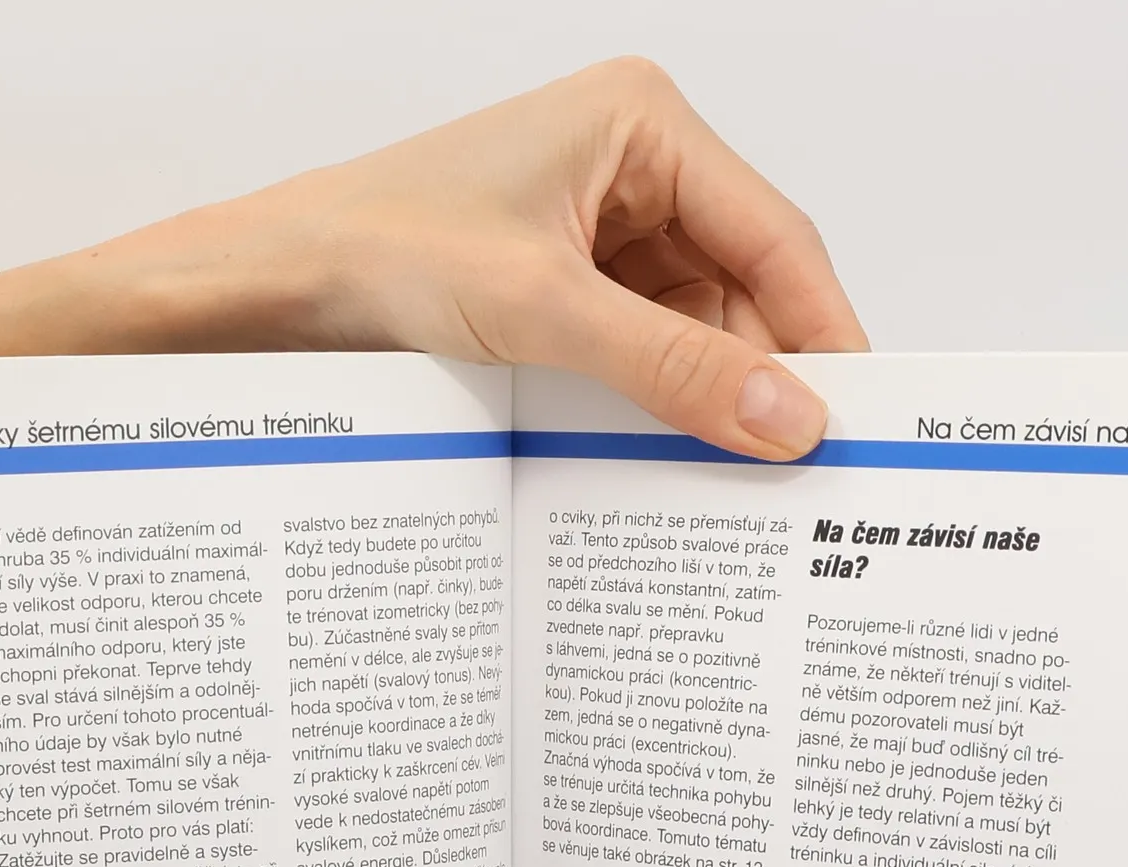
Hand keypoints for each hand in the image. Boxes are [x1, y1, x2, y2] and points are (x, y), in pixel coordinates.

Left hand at [98, 58, 868, 457]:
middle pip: (742, 289)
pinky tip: (665, 459)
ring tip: (729, 480)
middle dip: (761, 378)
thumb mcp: (544, 312)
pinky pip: (644, 352)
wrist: (271, 291)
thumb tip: (788, 418)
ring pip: (695, 330)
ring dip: (706, 400)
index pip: (774, 237)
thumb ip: (673, 368)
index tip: (855, 414)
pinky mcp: (566, 289)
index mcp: (641, 124)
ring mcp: (598, 231)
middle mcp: (631, 168)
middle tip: (796, 472)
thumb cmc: (379, 251)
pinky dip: (657, 406)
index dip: (822, 330)